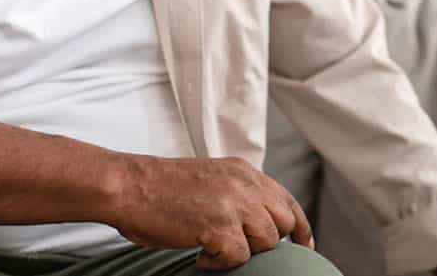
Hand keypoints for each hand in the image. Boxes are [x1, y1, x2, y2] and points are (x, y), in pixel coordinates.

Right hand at [107, 155, 311, 270]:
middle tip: (238, 248)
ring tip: (210, 248)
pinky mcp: (219, 225)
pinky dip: (220, 263)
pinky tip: (199, 256)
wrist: (130, 185)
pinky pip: (239, 257)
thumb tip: (261, 219)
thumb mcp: (213, 178)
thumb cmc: (162, 188)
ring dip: (240, 252)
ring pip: (266, 241)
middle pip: (283, 222)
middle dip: (267, 242)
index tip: (306, 245)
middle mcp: (245, 184)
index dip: (300, 226)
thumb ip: (239, 192)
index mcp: (245, 172)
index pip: (287, 200)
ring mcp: (234, 204)